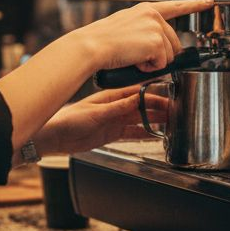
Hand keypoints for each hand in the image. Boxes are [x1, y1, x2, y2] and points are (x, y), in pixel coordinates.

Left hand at [35, 86, 167, 154]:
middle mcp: (115, 107)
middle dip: (159, 108)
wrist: (54, 137)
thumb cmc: (69, 119)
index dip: (154, 95)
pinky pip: (132, 133)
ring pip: (140, 119)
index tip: (168, 96)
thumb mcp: (96, 113)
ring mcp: (114, 120)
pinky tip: (155, 134)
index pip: (138, 93)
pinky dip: (144, 134)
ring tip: (170, 122)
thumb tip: (137, 99)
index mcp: (111, 96)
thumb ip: (118, 108)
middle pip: (142, 106)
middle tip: (175, 111)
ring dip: (154, 121)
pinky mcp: (112, 133)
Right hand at [69, 0, 213, 73]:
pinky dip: (148, 68)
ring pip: (168, 56)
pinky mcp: (156, 42)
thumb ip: (144, 31)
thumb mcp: (125, 27)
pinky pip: (162, 64)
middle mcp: (152, 15)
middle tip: (138, 56)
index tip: (209, 1)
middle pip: (173, 42)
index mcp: (145, 10)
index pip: (175, 6)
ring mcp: (156, 28)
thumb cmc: (101, 41)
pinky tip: (134, 60)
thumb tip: (157, 49)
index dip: (195, 4)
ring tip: (132, 56)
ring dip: (152, 62)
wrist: (91, 46)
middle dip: (161, 54)